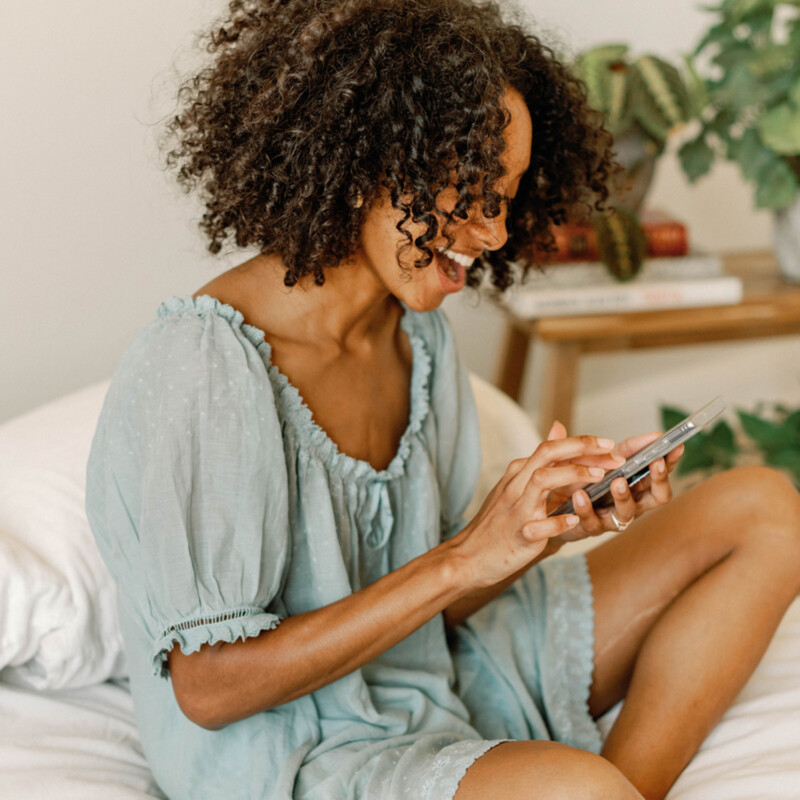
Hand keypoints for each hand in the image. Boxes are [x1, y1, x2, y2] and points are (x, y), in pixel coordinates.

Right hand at [453, 434, 615, 588]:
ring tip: (599, 477)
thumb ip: (541, 459)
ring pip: (542, 480)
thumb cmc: (498, 521)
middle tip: (612, 452)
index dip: (581, 443)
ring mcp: (516, 509)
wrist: (470, 555)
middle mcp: (516, 485)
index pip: (550, 447)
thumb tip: (559, 427)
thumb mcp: (516, 485)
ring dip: (572, 475)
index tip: (608, 445)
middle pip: (547, 454)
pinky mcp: (519, 534)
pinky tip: (574, 520)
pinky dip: (558, 521)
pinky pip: (539, 525)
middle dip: (581, 448)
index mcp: (517, 472)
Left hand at [545, 422, 683, 542]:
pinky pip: (591, 521)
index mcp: (636, 483)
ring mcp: (612, 517)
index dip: (670, 460)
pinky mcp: (590, 527)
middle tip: (655, 463)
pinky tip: (579, 495)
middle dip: (659, 479)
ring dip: (624, 496)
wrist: (552, 507)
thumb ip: (610, 447)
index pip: (660, 471)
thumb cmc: (581, 480)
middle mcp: (632, 502)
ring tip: (617, 481)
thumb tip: (642, 433)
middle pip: (658, 496)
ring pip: (627, 512)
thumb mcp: (596, 459)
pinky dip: (586, 507)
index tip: (676, 446)